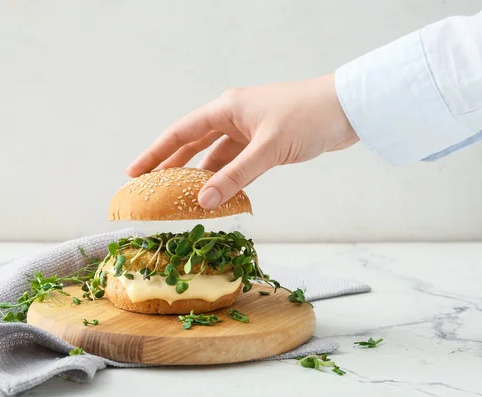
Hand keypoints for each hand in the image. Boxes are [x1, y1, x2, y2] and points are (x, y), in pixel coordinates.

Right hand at [126, 73, 358, 209]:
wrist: (347, 109)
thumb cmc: (308, 117)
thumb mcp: (268, 149)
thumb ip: (236, 176)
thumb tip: (204, 201)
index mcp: (227, 109)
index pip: (180, 133)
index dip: (155, 153)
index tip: (134, 172)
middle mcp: (233, 117)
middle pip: (193, 144)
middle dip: (172, 166)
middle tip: (151, 189)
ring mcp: (249, 130)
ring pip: (216, 156)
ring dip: (201, 176)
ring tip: (181, 199)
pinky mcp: (264, 142)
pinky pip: (236, 162)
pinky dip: (226, 178)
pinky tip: (219, 194)